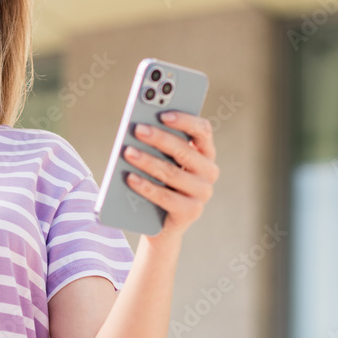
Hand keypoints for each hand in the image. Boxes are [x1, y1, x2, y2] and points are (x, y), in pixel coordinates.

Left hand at [122, 111, 218, 244]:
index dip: (184, 120)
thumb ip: (157, 143)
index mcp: (205, 152)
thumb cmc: (159, 181)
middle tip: (137, 129)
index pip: (202, 130)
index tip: (162, 114)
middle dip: (159, 138)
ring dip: (148, 161)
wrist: (160, 222)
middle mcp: (209, 171)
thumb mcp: (161, 160)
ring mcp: (202, 193)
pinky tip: (130, 178)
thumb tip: (140, 127)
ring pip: (173, 173)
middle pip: (185, 151)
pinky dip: (146, 186)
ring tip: (128, 152)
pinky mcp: (191, 212)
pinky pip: (166, 198)